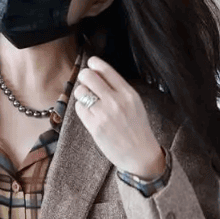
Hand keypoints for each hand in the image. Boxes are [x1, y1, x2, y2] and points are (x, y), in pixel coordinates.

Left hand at [73, 56, 165, 177]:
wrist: (140, 154)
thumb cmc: (137, 129)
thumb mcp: (135, 104)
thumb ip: (119, 89)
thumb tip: (98, 74)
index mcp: (128, 93)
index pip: (105, 70)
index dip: (94, 64)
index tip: (91, 64)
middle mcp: (116, 101)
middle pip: (88, 76)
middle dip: (84, 77)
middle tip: (86, 83)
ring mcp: (104, 113)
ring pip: (80, 91)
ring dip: (81, 94)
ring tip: (88, 101)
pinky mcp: (94, 126)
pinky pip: (79, 108)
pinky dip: (82, 109)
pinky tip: (90, 114)